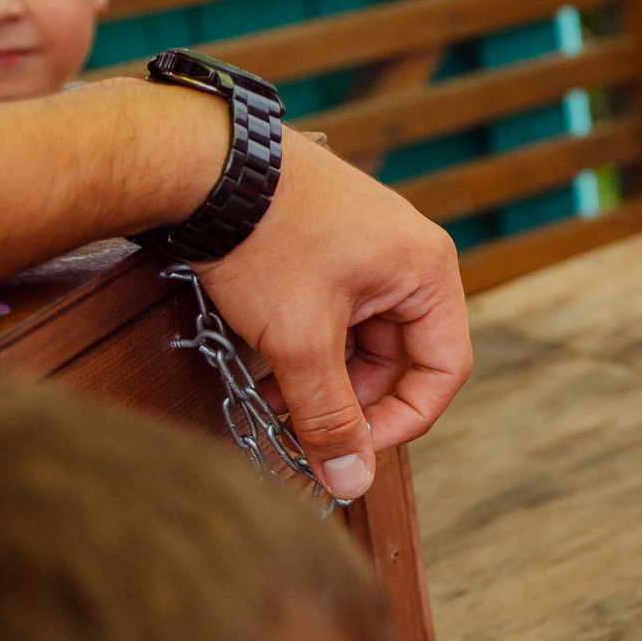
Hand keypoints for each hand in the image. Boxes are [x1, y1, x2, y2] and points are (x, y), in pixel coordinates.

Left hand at [195, 129, 471, 499]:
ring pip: (364, 338)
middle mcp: (409, 256)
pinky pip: (338, 311)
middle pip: (401, 357)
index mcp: (428, 271)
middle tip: (302, 428)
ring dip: (324, 377)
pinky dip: (308, 344)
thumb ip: (329, 416)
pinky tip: (268, 360)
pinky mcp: (331, 243)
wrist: (199, 160)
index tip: (352, 449)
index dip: (401, 421)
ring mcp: (369, 246)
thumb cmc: (264, 237)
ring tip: (275, 397)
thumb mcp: (299, 340)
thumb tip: (350, 480)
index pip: (442, 370)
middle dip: (351, 400)